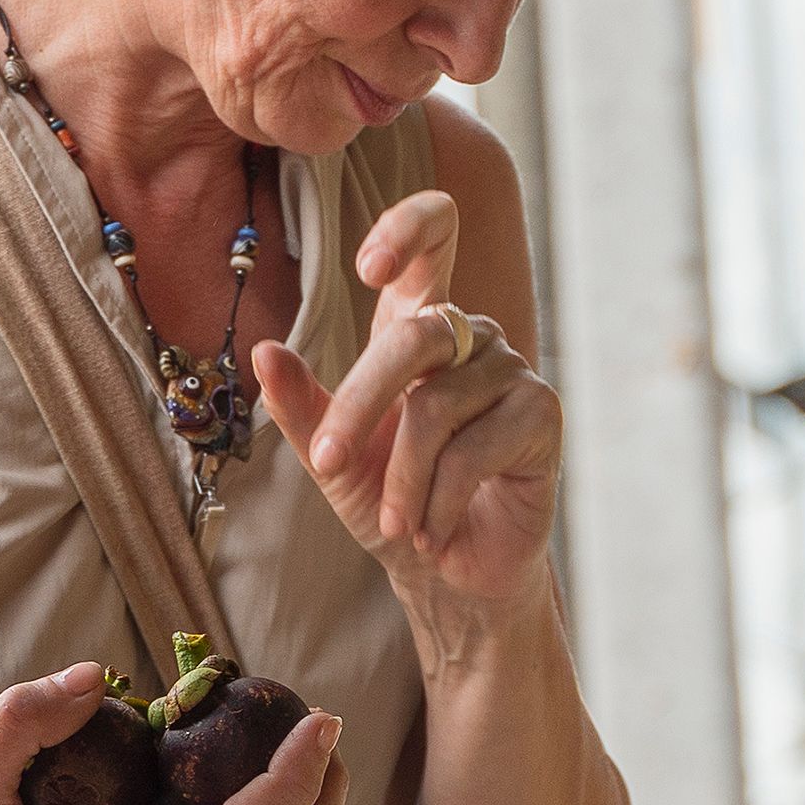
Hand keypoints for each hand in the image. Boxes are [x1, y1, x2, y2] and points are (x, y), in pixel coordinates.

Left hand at [252, 189, 558, 627]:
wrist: (450, 575)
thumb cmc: (392, 505)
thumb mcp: (332, 458)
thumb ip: (300, 406)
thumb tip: (263, 351)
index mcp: (419, 325)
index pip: (434, 237)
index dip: (408, 229)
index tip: (366, 268)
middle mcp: (469, 336)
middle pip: (415, 336)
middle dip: (360, 405)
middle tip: (327, 462)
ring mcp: (511, 371)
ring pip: (436, 407)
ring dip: (400, 481)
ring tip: (395, 522)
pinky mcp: (542, 414)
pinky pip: (472, 452)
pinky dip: (436, 503)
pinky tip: (431, 532)